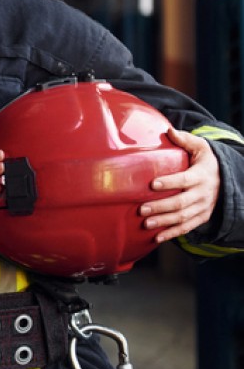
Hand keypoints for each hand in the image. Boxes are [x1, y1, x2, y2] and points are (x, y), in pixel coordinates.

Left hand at [140, 127, 220, 242]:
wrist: (226, 179)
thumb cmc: (207, 161)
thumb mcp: (201, 147)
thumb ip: (185, 139)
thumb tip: (169, 130)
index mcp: (201, 176)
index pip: (184, 180)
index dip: (169, 182)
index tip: (153, 184)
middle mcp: (203, 194)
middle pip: (181, 203)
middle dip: (161, 207)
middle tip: (141, 208)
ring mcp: (203, 208)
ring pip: (183, 218)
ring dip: (164, 222)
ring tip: (146, 224)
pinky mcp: (201, 217)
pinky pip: (187, 228)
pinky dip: (172, 234)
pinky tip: (157, 238)